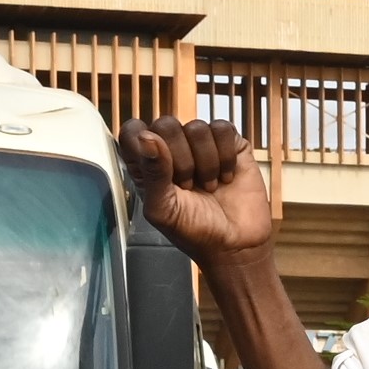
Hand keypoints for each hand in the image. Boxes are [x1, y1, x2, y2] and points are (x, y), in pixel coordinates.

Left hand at [120, 118, 275, 260]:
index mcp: (147, 165)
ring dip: (206, 163)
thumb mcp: (163, 211)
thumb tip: (146, 137)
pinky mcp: (228, 143)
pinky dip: (226, 157)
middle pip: (166, 124)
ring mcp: (200, 145)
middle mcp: (172, 150)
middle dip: (181, 160)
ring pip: (197, 127)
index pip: (133, 131)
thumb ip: (152, 174)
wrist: (235, 244)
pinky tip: (225, 176)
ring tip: (208, 186)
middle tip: (187, 186)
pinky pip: (222, 129)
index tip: (159, 168)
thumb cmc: (195, 232)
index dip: (144, 143)